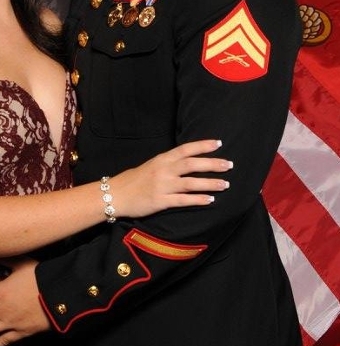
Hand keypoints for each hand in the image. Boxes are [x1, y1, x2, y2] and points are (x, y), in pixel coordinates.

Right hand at [113, 139, 232, 218]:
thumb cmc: (134, 180)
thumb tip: (189, 161)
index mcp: (162, 159)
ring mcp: (162, 186)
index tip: (219, 144)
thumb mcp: (152, 165)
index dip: (203, 145)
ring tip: (225, 184)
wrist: (116, 194)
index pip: (185, 149)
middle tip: (229, 165)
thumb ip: (169, 163)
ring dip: (209, 183)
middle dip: (212, 164)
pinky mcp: (160, 201)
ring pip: (190, 183)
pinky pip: (182, 200)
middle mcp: (163, 170)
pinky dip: (197, 200)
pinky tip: (210, 200)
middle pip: (192, 164)